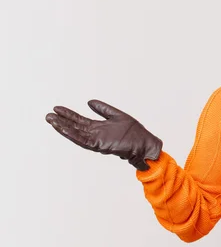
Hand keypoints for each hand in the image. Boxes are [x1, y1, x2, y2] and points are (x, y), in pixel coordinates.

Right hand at [45, 100, 162, 170]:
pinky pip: (84, 140)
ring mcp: (98, 140)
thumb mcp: (117, 116)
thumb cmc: (135, 133)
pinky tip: (64, 129)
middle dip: (62, 121)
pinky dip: (73, 135)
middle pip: (75, 127)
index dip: (69, 115)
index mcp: (99, 127)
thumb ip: (103, 109)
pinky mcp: (101, 145)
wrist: (145, 144)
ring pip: (76, 134)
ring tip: (51, 120)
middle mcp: (96, 134)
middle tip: (48, 115)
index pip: (80, 120)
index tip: (57, 108)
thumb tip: (89, 101)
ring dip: (63, 128)